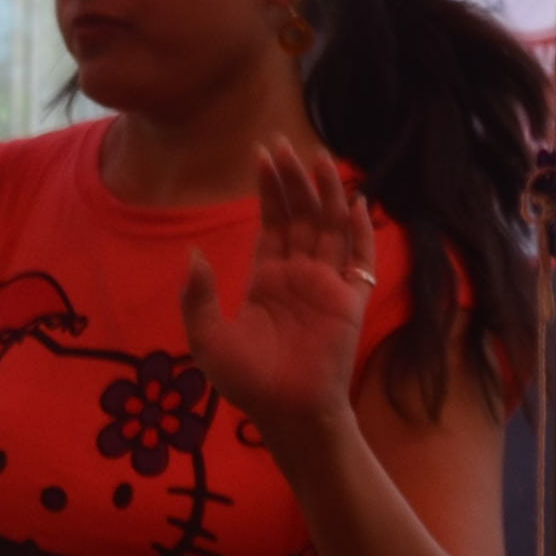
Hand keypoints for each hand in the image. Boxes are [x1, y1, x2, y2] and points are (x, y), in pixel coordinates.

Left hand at [182, 136, 378, 437]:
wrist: (286, 413)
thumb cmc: (247, 382)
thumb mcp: (207, 338)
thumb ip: (199, 296)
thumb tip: (192, 253)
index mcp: (268, 278)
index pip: (272, 222)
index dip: (268, 188)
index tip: (262, 154)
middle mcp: (300, 274)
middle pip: (300, 215)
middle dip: (293, 179)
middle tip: (283, 142)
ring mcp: (328, 284)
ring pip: (330, 226)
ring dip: (326, 192)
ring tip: (318, 157)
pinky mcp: (352, 300)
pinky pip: (361, 258)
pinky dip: (363, 230)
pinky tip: (359, 200)